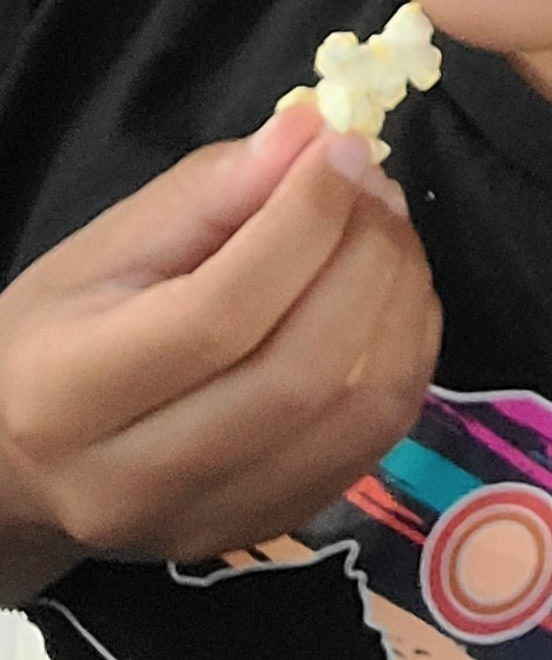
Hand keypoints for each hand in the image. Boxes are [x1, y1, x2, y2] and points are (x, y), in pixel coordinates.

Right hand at [0, 102, 440, 595]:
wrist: (26, 466)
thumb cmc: (62, 335)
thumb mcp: (106, 248)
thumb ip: (210, 190)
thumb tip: (312, 132)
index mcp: (72, 395)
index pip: (221, 313)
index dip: (303, 222)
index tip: (341, 151)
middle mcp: (138, 480)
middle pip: (301, 371)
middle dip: (365, 260)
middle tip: (375, 189)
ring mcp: (212, 519)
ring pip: (356, 412)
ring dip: (401, 304)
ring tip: (388, 234)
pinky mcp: (269, 528)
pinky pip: (376, 440)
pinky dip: (406, 355)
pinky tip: (391, 297)